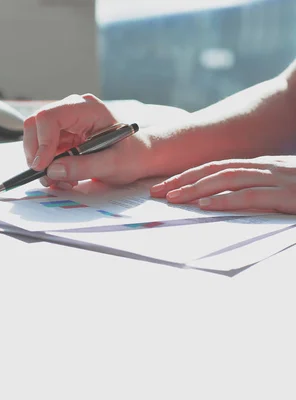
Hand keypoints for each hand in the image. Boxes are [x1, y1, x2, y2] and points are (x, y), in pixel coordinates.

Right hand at [23, 94, 149, 189]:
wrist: (139, 156)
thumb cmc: (132, 155)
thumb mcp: (113, 164)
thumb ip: (84, 167)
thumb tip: (53, 170)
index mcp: (87, 109)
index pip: (49, 117)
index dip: (41, 142)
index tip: (42, 166)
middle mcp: (72, 111)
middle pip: (35, 125)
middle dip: (36, 153)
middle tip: (46, 176)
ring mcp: (65, 123)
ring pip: (35, 139)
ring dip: (42, 163)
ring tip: (60, 181)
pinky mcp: (61, 137)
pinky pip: (42, 150)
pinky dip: (47, 167)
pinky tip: (63, 177)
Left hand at [150, 156, 295, 213]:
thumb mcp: (284, 186)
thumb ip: (259, 189)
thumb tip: (228, 198)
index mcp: (264, 166)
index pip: (218, 167)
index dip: (188, 175)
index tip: (164, 186)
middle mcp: (267, 168)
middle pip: (215, 170)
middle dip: (182, 180)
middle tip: (154, 192)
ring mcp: (279, 179)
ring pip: (228, 179)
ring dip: (195, 188)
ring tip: (171, 199)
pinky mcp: (289, 195)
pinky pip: (252, 195)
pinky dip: (226, 199)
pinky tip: (205, 205)